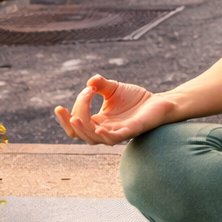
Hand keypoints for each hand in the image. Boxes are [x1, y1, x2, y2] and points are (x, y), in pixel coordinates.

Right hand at [54, 75, 177, 144]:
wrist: (159, 102)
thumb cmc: (136, 99)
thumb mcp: (114, 89)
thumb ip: (101, 85)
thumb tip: (90, 82)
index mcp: (98, 121)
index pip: (76, 123)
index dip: (69, 113)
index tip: (78, 95)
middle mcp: (104, 130)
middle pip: (79, 133)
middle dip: (69, 122)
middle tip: (63, 109)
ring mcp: (116, 132)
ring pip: (93, 139)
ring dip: (83, 130)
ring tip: (75, 119)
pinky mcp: (130, 131)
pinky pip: (114, 138)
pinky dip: (105, 135)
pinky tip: (98, 128)